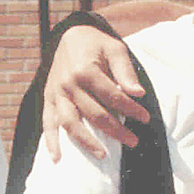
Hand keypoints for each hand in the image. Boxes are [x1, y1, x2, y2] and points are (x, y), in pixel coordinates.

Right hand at [42, 25, 148, 161]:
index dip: (132, 109)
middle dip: (116, 130)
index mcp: (85, 71)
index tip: (146, 118)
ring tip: (103, 155)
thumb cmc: (97, 43)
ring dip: (86, 141)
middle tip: (133, 142)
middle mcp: (68, 85)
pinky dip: (50, 141)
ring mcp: (56, 93)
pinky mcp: (48, 98)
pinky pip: (47, 123)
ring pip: (70, 123)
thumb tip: (138, 93)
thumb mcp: (115, 49)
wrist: (70, 35)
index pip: (113, 97)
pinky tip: (58, 157)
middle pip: (94, 114)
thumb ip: (125, 71)